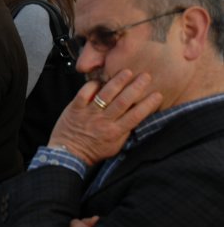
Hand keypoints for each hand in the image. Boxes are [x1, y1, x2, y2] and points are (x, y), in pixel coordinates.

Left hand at [47, 70, 162, 165]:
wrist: (69, 154)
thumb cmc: (93, 150)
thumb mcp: (115, 146)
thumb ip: (125, 132)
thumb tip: (137, 117)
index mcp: (115, 132)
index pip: (136, 116)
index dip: (148, 104)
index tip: (157, 94)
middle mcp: (104, 121)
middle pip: (123, 101)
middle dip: (136, 87)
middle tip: (146, 76)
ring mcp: (89, 114)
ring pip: (106, 95)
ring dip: (117, 82)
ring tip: (127, 72)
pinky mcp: (75, 108)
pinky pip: (84, 93)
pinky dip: (92, 85)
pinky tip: (99, 79)